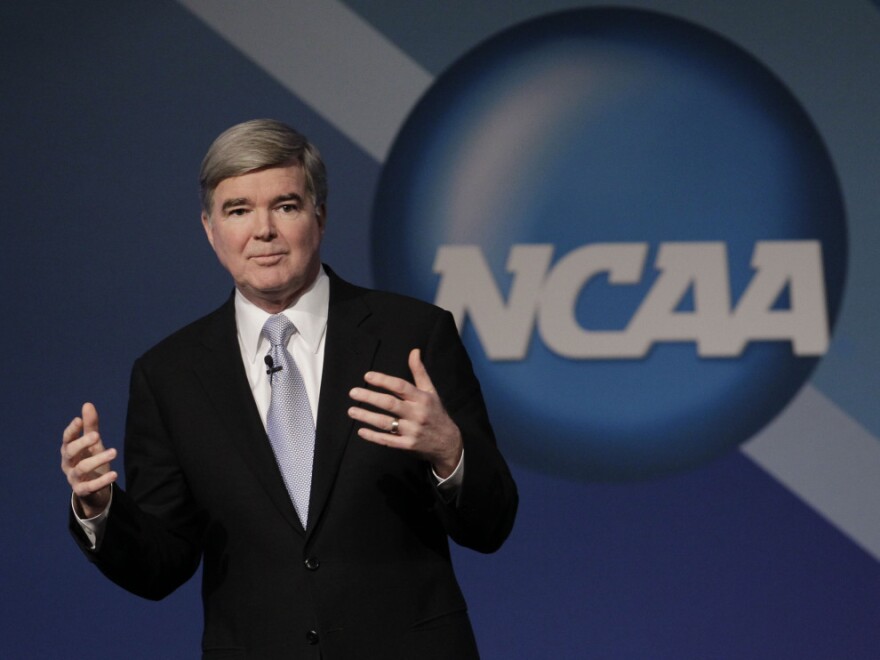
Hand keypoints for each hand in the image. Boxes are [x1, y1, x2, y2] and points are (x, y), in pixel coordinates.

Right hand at [61, 402, 117, 517]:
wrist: (93, 490)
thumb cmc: (90, 460)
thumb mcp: (92, 444)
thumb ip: (90, 426)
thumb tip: (87, 404)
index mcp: (69, 450)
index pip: (67, 439)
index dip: (72, 430)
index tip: (79, 420)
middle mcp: (68, 464)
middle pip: (70, 452)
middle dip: (82, 443)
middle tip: (97, 435)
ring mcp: (74, 478)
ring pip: (81, 468)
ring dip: (97, 460)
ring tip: (114, 452)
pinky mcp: (82, 491)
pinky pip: (90, 487)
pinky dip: (102, 481)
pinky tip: (115, 474)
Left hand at [348, 349, 462, 477]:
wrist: (448, 442)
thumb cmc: (435, 412)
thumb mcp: (431, 391)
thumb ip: (419, 372)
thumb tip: (414, 351)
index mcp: (422, 398)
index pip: (400, 386)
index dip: (383, 380)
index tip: (367, 376)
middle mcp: (417, 414)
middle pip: (390, 404)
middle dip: (370, 397)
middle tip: (353, 392)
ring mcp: (412, 431)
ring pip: (386, 422)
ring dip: (367, 416)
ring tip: (351, 410)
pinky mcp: (408, 445)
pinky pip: (387, 440)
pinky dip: (373, 436)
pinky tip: (361, 431)